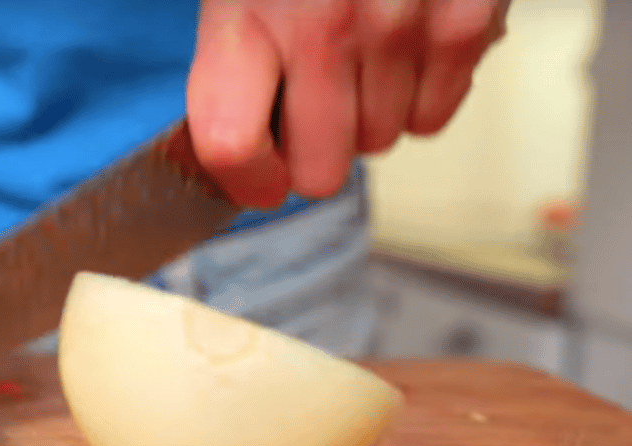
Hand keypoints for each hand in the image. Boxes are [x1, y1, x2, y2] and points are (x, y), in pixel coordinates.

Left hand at [186, 0, 510, 207]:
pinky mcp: (463, 22)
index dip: (243, 181)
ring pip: (379, 145)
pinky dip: (420, 97)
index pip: (230, 145)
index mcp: (245, 14)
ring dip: (366, 118)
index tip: (255, 179)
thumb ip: (230, 54)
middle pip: (318, 170)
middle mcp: (321, 29)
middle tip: (309, 115)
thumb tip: (232, 141)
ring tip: (357, 61)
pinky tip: (401, 52)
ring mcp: (398, 29)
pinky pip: (436, 117)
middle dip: (312, 155)